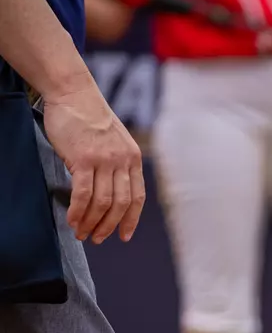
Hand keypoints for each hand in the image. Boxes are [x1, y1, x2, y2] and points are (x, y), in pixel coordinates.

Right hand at [40, 76, 144, 242]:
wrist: (74, 93)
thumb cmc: (90, 117)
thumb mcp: (114, 141)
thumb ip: (116, 164)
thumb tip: (109, 190)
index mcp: (134, 159)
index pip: (137, 198)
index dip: (131, 220)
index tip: (123, 236)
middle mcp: (123, 162)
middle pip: (120, 204)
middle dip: (109, 226)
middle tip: (97, 239)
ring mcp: (104, 161)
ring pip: (102, 202)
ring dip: (92, 222)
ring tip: (82, 233)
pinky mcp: (84, 159)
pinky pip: (84, 194)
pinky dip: (79, 211)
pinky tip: (73, 220)